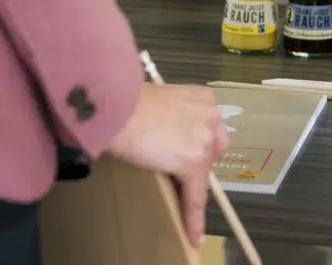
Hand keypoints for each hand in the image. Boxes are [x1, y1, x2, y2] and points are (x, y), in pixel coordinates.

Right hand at [104, 82, 230, 244]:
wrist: (118, 108)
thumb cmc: (125, 104)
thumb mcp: (157, 103)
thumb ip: (170, 117)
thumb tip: (164, 135)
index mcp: (202, 97)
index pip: (208, 128)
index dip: (198, 144)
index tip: (191, 156)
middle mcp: (210, 114)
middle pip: (214, 147)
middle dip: (198, 158)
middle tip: (175, 164)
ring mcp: (205, 138)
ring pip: (205, 171)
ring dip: (191, 180)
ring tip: (174, 189)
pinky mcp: (194, 161)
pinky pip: (195, 195)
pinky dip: (194, 216)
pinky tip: (194, 234)